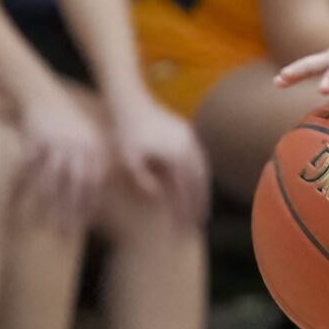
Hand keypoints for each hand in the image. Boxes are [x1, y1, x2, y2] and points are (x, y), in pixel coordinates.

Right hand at [15, 89, 108, 230]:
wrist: (44, 94)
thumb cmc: (67, 120)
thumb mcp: (87, 136)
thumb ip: (93, 159)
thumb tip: (98, 184)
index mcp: (92, 147)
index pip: (93, 181)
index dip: (89, 202)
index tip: (85, 223)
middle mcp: (77, 146)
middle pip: (75, 182)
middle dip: (70, 208)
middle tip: (65, 230)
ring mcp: (55, 142)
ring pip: (52, 177)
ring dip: (47, 201)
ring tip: (41, 221)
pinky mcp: (35, 138)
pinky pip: (29, 165)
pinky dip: (24, 182)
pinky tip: (19, 199)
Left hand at [108, 93, 210, 229]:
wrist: (131, 103)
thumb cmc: (125, 133)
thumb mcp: (130, 160)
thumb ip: (145, 180)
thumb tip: (160, 195)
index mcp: (177, 156)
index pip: (186, 189)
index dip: (187, 209)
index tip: (186, 226)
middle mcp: (190, 148)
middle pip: (200, 182)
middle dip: (201, 204)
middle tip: (200, 223)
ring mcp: (192, 139)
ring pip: (203, 171)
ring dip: (203, 191)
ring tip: (202, 207)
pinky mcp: (189, 134)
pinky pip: (200, 160)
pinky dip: (200, 176)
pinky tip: (196, 185)